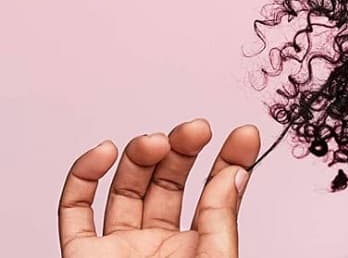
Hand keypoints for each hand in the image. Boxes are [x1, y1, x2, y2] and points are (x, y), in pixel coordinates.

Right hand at [58, 119, 260, 257]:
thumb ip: (221, 221)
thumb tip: (235, 174)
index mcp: (199, 251)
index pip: (217, 195)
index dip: (230, 161)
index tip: (244, 134)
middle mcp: (159, 247)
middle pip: (170, 184)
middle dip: (184, 150)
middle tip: (197, 129)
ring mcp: (120, 250)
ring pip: (126, 188)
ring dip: (140, 156)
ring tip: (156, 142)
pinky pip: (75, 210)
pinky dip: (84, 175)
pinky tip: (106, 152)